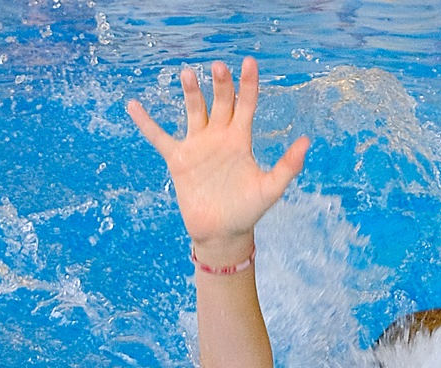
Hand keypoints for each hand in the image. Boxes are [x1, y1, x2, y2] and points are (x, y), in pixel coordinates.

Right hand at [126, 57, 309, 265]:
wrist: (223, 233)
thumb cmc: (248, 211)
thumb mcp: (271, 188)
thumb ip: (287, 165)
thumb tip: (307, 141)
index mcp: (240, 140)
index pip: (246, 104)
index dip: (248, 84)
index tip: (249, 62)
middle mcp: (219, 137)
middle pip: (220, 102)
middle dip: (220, 84)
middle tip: (218, 66)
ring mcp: (198, 146)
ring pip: (193, 111)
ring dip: (191, 93)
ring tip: (188, 73)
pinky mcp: (178, 159)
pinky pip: (159, 137)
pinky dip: (146, 123)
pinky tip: (133, 106)